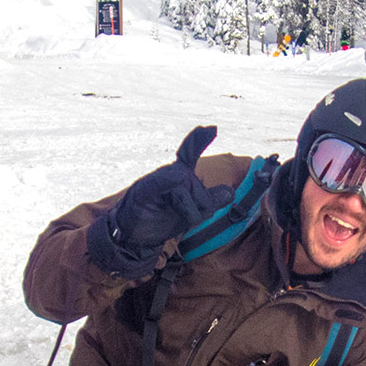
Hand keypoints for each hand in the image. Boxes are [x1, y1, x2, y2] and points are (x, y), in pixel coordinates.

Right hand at [109, 126, 234, 254]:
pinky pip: (170, 183)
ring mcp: (158, 178)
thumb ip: (210, 201)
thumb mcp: (191, 214)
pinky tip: (172, 195)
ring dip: (188, 212)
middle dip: (200, 211)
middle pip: (201, 190)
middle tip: (183, 220)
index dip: (199, 140)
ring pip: (190, 189)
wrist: (134, 236)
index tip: (212, 128)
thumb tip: (230, 192)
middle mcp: (170, 173)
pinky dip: (175, 191)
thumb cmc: (161, 220)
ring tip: (170, 215)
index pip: (189, 153)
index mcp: (179, 176)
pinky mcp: (147, 187)